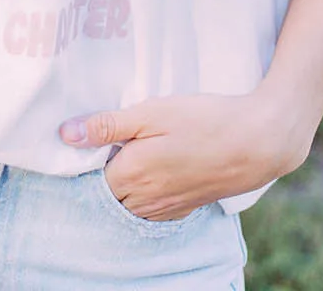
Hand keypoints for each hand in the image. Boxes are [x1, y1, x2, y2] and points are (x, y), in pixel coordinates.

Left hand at [58, 90, 312, 219]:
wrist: (256, 142)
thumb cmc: (203, 120)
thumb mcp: (152, 112)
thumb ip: (107, 125)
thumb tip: (65, 134)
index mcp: (131, 174)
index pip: (89, 175)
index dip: (86, 156)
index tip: (92, 135)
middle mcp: (145, 199)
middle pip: (107, 193)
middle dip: (101, 172)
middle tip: (108, 142)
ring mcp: (166, 208)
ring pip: (128, 204)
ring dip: (122, 185)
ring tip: (130, 153)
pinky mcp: (184, 208)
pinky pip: (151, 210)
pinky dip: (143, 194)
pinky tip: (152, 170)